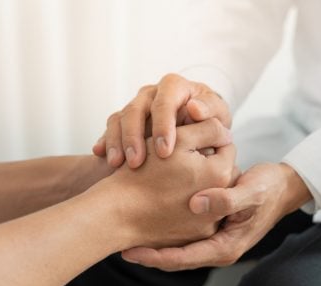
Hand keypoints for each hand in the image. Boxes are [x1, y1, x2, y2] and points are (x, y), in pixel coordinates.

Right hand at [92, 74, 231, 167]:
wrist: (199, 127)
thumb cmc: (211, 120)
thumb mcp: (217, 115)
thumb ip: (210, 111)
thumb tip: (194, 108)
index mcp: (175, 87)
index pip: (164, 101)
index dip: (163, 125)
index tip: (165, 151)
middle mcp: (152, 93)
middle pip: (136, 109)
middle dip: (134, 136)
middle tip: (136, 162)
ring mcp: (136, 105)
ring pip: (119, 118)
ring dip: (117, 142)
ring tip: (117, 164)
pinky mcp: (125, 120)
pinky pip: (110, 128)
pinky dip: (106, 142)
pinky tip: (103, 157)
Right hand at [95, 118, 237, 249]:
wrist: (117, 213)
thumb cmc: (144, 172)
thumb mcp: (178, 139)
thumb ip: (209, 128)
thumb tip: (226, 132)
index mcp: (221, 174)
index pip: (226, 146)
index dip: (208, 138)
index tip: (190, 140)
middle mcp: (221, 202)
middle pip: (221, 171)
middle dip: (207, 161)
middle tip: (182, 158)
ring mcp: (208, 223)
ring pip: (211, 192)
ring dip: (199, 182)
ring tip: (174, 178)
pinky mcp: (194, 236)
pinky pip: (199, 214)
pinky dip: (188, 204)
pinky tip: (169, 198)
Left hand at [121, 163, 311, 268]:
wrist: (282, 187)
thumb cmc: (268, 188)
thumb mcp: (251, 191)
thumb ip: (227, 199)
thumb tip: (197, 205)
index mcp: (226, 246)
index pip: (183, 259)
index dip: (156, 256)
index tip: (130, 250)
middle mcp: (217, 247)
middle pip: (176, 257)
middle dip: (148, 252)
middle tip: (119, 244)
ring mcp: (213, 237)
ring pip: (178, 246)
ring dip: (154, 241)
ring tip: (127, 233)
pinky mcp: (211, 226)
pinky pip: (184, 233)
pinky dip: (166, 229)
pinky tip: (150, 215)